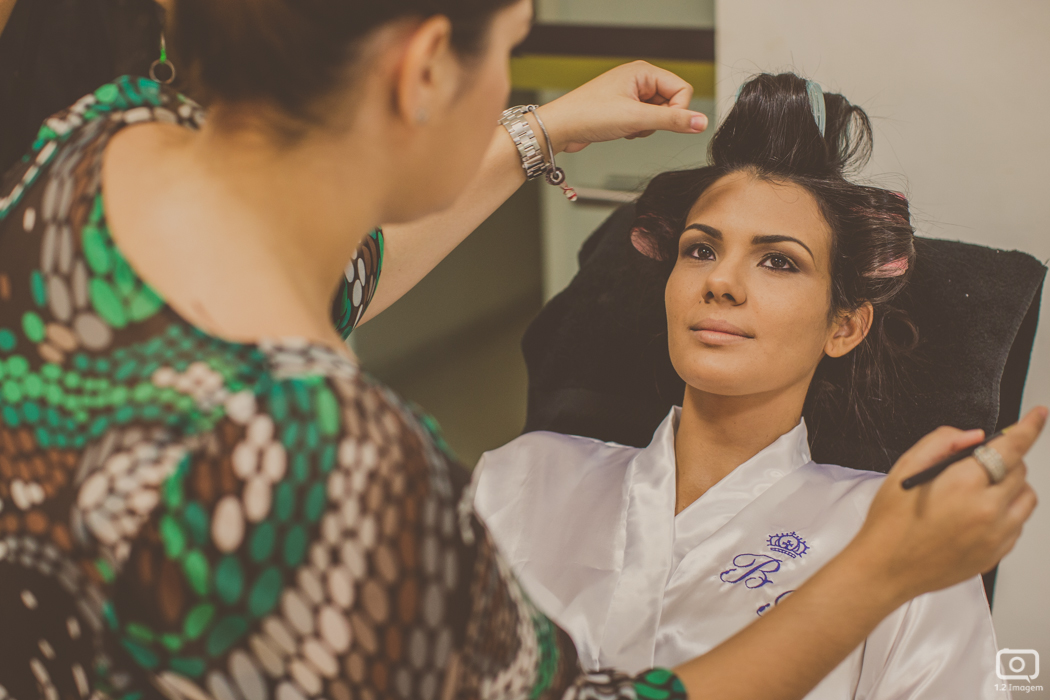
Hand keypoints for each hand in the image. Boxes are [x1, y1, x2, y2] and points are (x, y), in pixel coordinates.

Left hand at [532, 61, 707, 154]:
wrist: (560, 128)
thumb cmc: (588, 115)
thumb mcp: (636, 118)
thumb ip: (672, 120)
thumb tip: (701, 122)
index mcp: (643, 71)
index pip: (682, 89)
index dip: (678, 111)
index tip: (662, 123)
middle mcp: (638, 80)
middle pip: (672, 103)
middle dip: (659, 120)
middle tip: (639, 124)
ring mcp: (631, 94)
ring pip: (659, 115)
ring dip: (647, 127)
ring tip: (626, 127)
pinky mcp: (624, 109)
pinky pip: (645, 122)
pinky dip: (637, 130)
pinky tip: (621, 131)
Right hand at [850, 406, 1044, 603]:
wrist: (886, 569)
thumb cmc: (890, 524)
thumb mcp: (904, 469)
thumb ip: (941, 442)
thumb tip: (972, 436)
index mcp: (963, 484)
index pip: (1011, 446)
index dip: (1030, 427)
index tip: (1039, 415)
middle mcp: (987, 510)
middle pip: (1020, 470)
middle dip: (1002, 461)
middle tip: (972, 468)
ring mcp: (996, 536)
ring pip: (1027, 497)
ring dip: (1010, 487)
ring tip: (978, 493)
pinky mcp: (997, 554)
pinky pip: (1018, 524)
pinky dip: (1006, 513)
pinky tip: (974, 516)